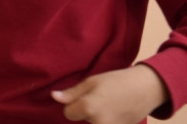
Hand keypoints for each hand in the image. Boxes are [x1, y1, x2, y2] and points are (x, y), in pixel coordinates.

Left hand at [51, 64, 168, 122]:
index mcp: (89, 108)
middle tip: (98, 101)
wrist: (146, 89)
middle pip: (82, 120)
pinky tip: (114, 113)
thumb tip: (53, 97)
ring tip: (107, 106)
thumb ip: (71, 93)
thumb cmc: (117, 81)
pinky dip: (105, 121)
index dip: (73, 105)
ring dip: (95, 118)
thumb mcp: (91, 82)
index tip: (84, 97)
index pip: (68, 113)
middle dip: (85, 112)